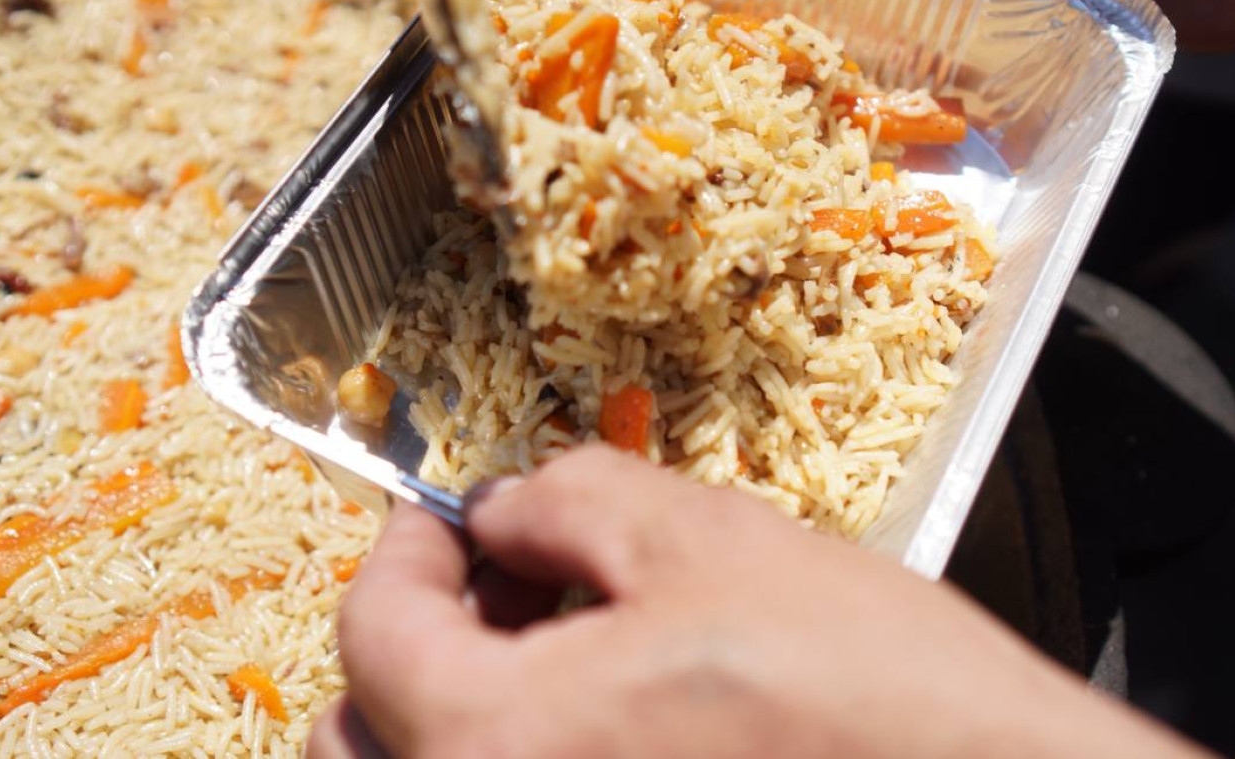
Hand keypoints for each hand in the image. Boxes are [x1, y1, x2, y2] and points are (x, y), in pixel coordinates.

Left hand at [309, 447, 1207, 758]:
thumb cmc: (873, 695)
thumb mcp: (706, 542)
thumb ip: (566, 501)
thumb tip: (501, 511)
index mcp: (497, 742)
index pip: (373, 633)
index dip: (405, 549)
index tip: (447, 516)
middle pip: (361, 736)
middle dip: (414, 638)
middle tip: (503, 577)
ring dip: (459, 704)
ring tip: (565, 642)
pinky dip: (522, 750)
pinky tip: (611, 708)